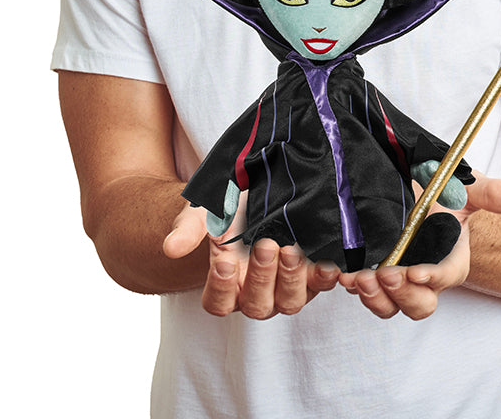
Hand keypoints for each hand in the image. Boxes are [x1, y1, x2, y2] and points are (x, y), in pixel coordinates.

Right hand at [162, 197, 339, 318]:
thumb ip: (188, 229)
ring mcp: (285, 287)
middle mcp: (255, 294)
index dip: (222, 287)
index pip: (219, 302)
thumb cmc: (226, 209)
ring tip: (291, 250)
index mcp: (226, 285)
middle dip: (262, 277)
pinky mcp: (312, 275)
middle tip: (265, 246)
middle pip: (257, 305)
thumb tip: (171, 248)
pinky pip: (320, 285)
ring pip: (289, 302)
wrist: (253, 195)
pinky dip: (325, 277)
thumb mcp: (205, 211)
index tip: (225, 261)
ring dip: (292, 278)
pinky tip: (329, 265)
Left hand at [338, 171, 500, 320]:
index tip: (419, 272)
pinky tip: (336, 271)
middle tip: (385, 275)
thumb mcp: (468, 186)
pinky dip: (347, 283)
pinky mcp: (368, 266)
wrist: (415, 182)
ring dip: (373, 296)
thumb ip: (496, 194)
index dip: (434, 278)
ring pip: (387, 303)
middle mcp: (423, 271)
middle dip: (402, 295)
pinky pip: (359, 287)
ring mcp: (395, 271)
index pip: (447, 276)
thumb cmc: (443, 188)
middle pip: (418, 303)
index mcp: (450, 257)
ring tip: (357, 278)